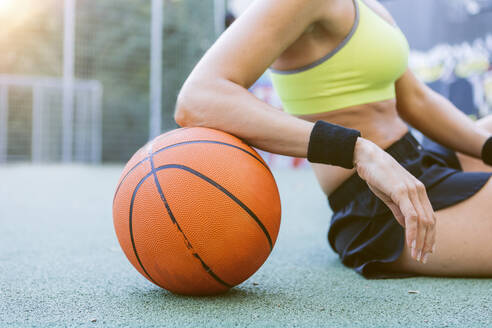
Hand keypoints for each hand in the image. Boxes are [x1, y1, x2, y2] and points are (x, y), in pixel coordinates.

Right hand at [353, 138, 435, 263]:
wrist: (367, 157)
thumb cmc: (376, 175)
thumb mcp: (390, 195)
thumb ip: (399, 210)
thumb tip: (407, 226)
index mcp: (418, 192)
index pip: (429, 217)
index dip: (430, 236)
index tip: (426, 251)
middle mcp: (419, 191)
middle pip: (430, 222)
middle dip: (428, 243)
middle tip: (422, 259)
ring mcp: (412, 191)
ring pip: (423, 221)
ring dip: (421, 241)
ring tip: (417, 256)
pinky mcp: (402, 192)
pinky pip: (411, 216)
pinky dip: (413, 232)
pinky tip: (411, 244)